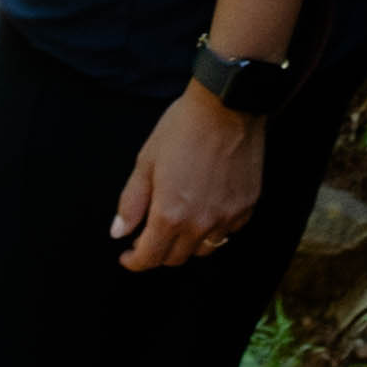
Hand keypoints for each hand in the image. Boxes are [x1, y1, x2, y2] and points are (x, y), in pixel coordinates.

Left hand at [114, 79, 267, 273]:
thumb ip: (131, 202)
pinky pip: (228, 231)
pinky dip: (214, 229)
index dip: (134, 261)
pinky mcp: (247, 206)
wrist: (227, 105)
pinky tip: (207, 210)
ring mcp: (227, 216)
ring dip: (187, 244)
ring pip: (204, 249)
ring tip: (178, 225)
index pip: (149, 257)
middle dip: (158, 252)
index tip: (127, 255)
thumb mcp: (146, 161)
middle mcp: (200, 223)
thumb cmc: (182, 128)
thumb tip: (119, 232)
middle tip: (149, 236)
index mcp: (169, 214)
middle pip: (176, 258)